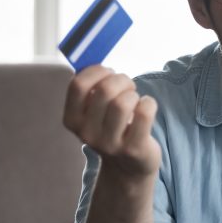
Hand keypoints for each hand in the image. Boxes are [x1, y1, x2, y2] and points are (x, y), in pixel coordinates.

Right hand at [63, 65, 161, 179]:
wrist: (128, 166)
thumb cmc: (112, 126)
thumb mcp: (94, 111)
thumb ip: (91, 86)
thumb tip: (94, 55)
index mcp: (72, 120)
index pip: (78, 85)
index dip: (96, 70)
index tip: (108, 72)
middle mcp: (87, 134)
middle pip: (105, 90)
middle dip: (121, 79)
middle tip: (128, 85)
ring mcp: (110, 144)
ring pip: (124, 102)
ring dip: (134, 93)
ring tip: (135, 99)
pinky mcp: (134, 149)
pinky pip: (144, 112)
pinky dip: (149, 103)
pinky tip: (146, 108)